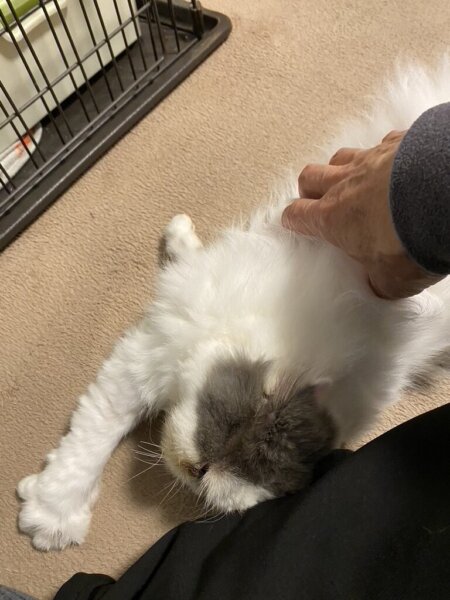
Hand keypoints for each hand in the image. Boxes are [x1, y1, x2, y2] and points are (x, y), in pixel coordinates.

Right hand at [282, 131, 442, 298]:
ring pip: (340, 156)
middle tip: (316, 199)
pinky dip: (383, 153)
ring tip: (352, 180)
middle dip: (309, 189)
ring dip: (340, 168)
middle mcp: (344, 185)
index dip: (293, 219)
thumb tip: (380, 285)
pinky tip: (394, 163)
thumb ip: (380, 282)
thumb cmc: (410, 239)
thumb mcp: (392, 280)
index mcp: (333, 219)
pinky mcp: (398, 143)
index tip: (294, 223)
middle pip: (310, 177)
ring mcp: (370, 160)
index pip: (298, 215)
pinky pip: (382, 143)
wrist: (444, 197)